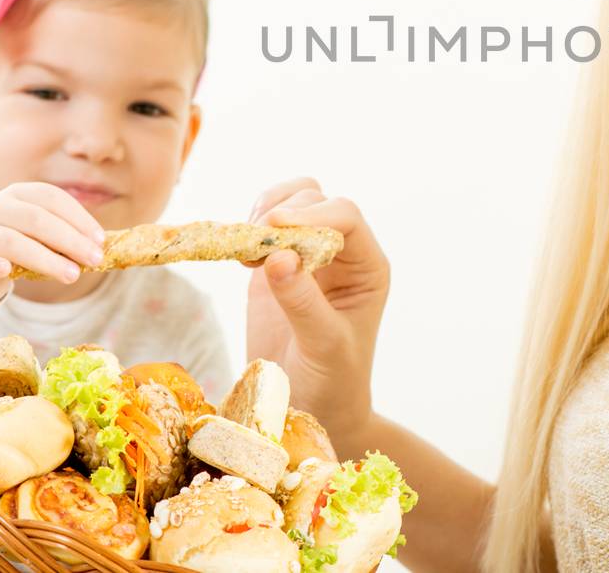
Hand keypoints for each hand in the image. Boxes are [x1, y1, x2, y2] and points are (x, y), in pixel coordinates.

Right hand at [0, 182, 105, 304]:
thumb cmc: (19, 242)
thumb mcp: (40, 232)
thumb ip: (65, 234)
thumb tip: (101, 247)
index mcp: (20, 193)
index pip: (53, 199)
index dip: (79, 218)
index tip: (100, 240)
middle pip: (37, 220)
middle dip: (70, 241)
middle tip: (94, 260)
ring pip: (14, 243)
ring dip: (46, 259)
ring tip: (73, 275)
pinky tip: (7, 270)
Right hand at [244, 177, 389, 446]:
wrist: (313, 408)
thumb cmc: (332, 382)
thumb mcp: (324, 346)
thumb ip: (303, 303)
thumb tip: (277, 256)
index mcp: (368, 267)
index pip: (346, 217)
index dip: (312, 213)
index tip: (274, 227)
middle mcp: (343, 254)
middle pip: (315, 201)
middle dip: (282, 216)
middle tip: (253, 251)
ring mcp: (309, 255)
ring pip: (292, 201)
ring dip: (264, 214)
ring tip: (246, 253)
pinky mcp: (276, 263)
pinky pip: (265, 224)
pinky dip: (249, 226)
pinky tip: (240, 254)